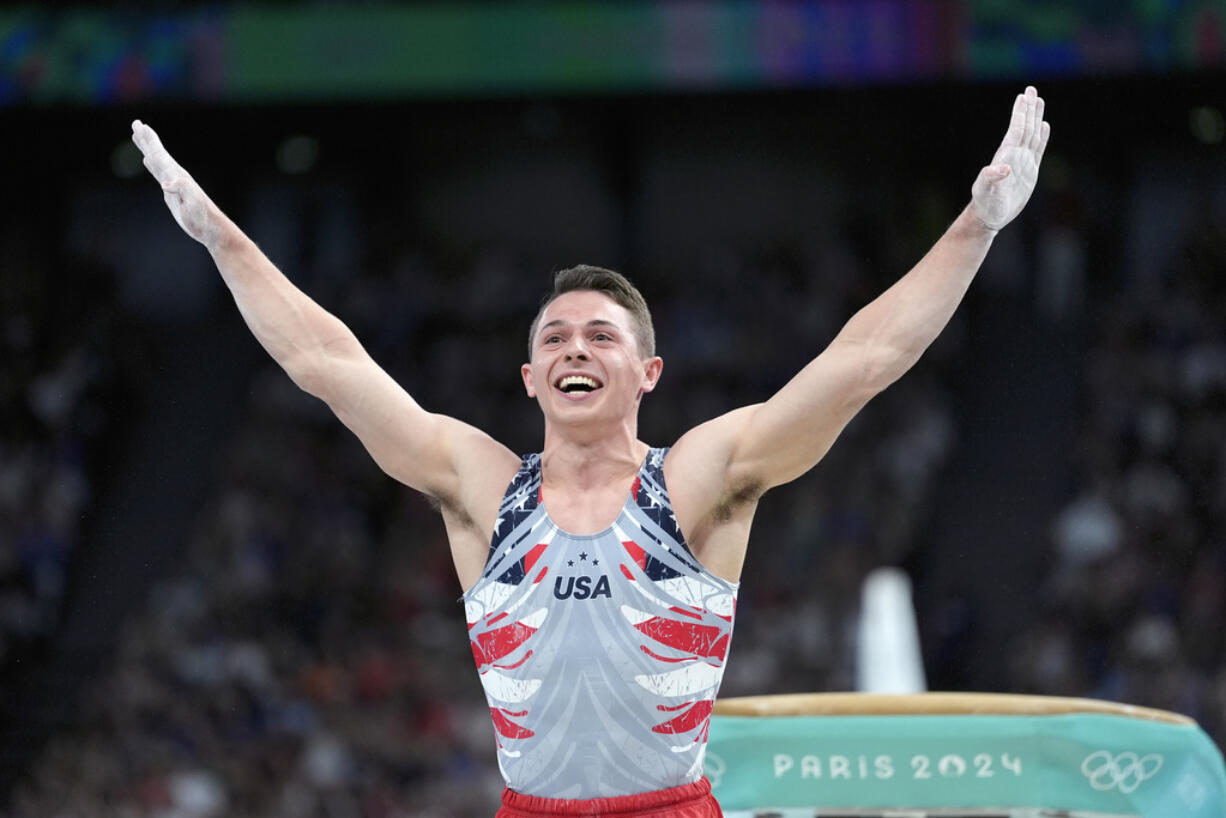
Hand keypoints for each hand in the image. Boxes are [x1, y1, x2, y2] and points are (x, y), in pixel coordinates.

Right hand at [131, 120, 222, 249]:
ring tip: (138, 136)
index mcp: (177, 175)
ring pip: (157, 161)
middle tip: (136, 123)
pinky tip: (148, 160)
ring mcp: (173, 183)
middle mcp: (175, 175)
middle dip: (146, 139)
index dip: (149, 140)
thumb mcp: (193, 203)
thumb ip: (182, 189)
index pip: (160, 154)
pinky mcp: (172, 192)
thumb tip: (165, 184)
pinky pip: (159, 173)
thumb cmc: (202, 216)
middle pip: (158, 153)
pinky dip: (152, 164)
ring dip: (147, 148)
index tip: (140, 125)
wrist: (210, 227)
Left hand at [970, 86, 1050, 231]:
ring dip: (1036, 118)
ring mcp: (1023, 162)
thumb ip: (991, 178)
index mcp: (1005, 156)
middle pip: (1025, 127)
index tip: (1024, 96)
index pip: (1016, 129)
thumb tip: (1003, 168)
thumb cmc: (985, 204)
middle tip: (1032, 89)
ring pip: (1032, 135)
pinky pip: (1038, 149)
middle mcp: (1014, 155)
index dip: (1020, 113)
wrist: (991, 216)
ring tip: (1039, 101)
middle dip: (1028, 108)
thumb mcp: (985, 191)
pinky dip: (1042, 137)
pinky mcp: (1029, 171)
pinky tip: (1044, 126)